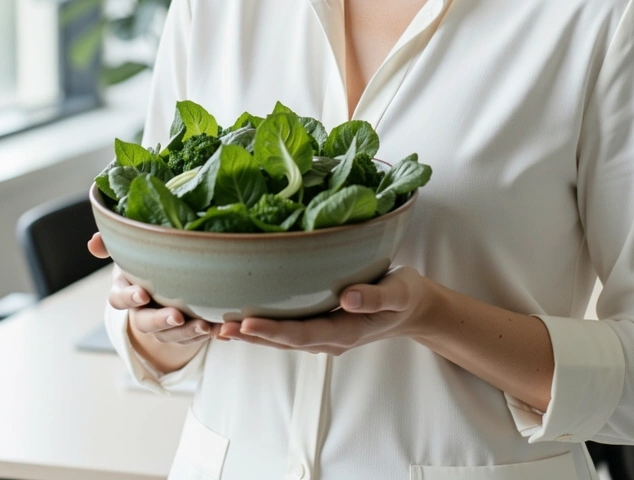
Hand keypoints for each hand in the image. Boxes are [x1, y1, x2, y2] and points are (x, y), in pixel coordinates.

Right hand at [87, 232, 212, 345]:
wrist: (164, 278)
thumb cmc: (145, 260)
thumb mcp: (130, 250)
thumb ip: (111, 244)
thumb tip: (93, 241)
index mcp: (125, 290)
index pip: (118, 299)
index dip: (128, 298)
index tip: (142, 294)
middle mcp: (141, 312)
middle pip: (146, 323)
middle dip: (161, 321)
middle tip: (177, 317)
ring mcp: (162, 325)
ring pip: (171, 335)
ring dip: (187, 332)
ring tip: (205, 326)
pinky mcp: (182, 331)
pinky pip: (193, 337)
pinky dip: (207, 333)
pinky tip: (221, 328)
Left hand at [216, 266, 432, 354]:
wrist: (414, 308)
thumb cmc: (406, 296)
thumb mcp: (398, 293)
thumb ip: (376, 297)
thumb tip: (348, 298)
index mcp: (346, 332)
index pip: (303, 334)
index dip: (274, 331)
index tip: (248, 325)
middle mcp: (330, 338)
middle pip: (284, 341)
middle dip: (252, 336)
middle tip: (220, 327)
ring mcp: (324, 334)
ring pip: (282, 339)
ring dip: (251, 336)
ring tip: (219, 328)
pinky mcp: (320, 324)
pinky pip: (287, 330)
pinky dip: (263, 328)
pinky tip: (242, 322)